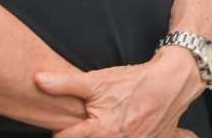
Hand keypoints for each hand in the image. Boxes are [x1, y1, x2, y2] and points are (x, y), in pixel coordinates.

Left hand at [36, 46, 201, 137]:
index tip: (65, 125)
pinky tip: (126, 129)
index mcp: (101, 131)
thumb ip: (67, 84)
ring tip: (108, 124)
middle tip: (90, 122)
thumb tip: (38, 79)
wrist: (173, 80)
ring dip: (105, 135)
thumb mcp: (99, 79)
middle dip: (83, 134)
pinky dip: (126, 136)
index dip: (61, 132)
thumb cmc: (136, 80)